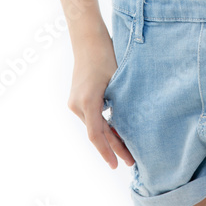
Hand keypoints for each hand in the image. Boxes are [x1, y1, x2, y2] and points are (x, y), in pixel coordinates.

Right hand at [67, 35, 134, 169]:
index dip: (107, 151)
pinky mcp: (76, 98)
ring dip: (109, 136)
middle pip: (96, 132)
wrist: (88, 39)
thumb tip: (131, 125)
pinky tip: (117, 132)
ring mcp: (74, 102)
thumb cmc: (105, 55)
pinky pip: (91, 116)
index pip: (96, 134)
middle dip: (113, 147)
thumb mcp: (117, 80)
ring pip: (93, 125)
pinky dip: (103, 125)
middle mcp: (77, 105)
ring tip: (127, 150)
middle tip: (130, 161)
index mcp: (87, 101)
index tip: (116, 165)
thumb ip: (120, 103)